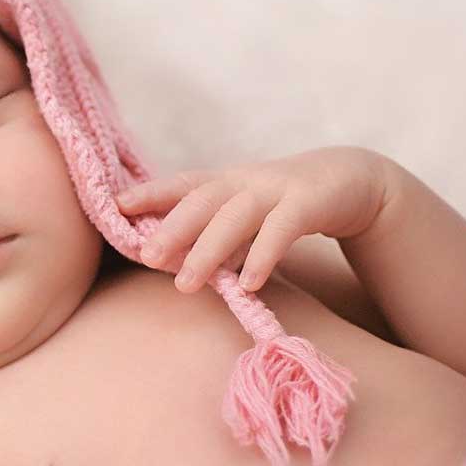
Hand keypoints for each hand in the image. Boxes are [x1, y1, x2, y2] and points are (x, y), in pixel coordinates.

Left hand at [116, 145, 390, 293]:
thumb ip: (212, 235)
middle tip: (146, 257)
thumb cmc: (282, 205)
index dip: (149, 193)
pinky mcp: (308, 203)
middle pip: (201, 200)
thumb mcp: (244, 215)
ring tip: (186, 285)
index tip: (115, 206)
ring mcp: (276, 189)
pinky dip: (263, 255)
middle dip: (172, 229)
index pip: (181, 185)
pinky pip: (282, 229)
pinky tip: (248, 284)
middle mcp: (244, 181)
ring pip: (236, 216)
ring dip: (208, 250)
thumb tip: (169, 263)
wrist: (350, 181)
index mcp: (224, 182)